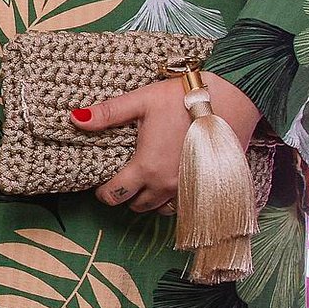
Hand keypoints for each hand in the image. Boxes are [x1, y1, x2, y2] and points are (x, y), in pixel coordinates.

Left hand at [71, 73, 260, 215]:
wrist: (234, 97)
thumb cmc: (184, 98)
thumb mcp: (142, 100)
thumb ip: (108, 113)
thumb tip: (74, 118)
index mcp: (146, 168)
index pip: (115, 195)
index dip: (104, 193)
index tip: (102, 186)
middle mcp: (167, 186)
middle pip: (137, 206)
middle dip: (127, 196)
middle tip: (125, 180)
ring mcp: (190, 189)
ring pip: (162, 210)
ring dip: (152, 201)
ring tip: (148, 182)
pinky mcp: (210, 186)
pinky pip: (186, 206)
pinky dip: (175, 200)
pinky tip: (173, 182)